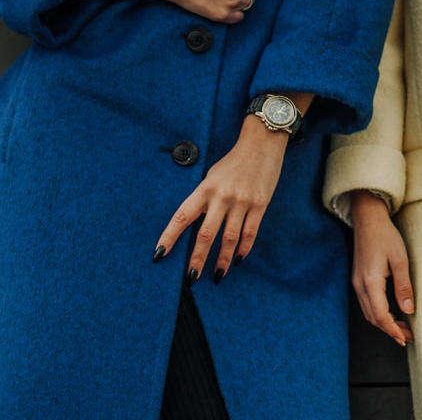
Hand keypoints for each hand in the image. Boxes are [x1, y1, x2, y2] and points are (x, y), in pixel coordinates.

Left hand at [154, 117, 286, 282]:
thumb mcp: (212, 176)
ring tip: (216, 276)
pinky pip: (250, 233)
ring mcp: (242, 201)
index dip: (169, 236)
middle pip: (206, 234)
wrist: (261, 144)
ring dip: (222, 260)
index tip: (159, 254)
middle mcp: (222, 196)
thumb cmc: (233, 162)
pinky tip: (238, 260)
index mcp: (205, 188)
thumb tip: (196, 225)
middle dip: (197, 259)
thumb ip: (204, 199)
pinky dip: (244, 249)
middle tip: (191, 278)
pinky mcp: (260, 204)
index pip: (182, 216)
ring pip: (229, 238)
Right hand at [350, 191, 414, 345]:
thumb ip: (404, 286)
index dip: (393, 330)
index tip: (405, 339)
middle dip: (390, 330)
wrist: (368, 219)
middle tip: (409, 336)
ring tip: (403, 327)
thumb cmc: (386, 236)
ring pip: (369, 312)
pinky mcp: (358, 279)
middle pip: (373, 318)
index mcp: (370, 282)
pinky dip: (378, 313)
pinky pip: (367, 303)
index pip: (380, 315)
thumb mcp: (400, 260)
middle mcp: (359, 285)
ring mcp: (356, 283)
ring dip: (384, 323)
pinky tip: (391, 313)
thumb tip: (408, 311)